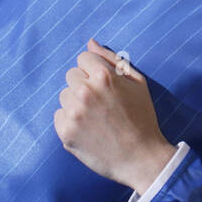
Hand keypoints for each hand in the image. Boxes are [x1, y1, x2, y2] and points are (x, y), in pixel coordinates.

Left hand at [54, 38, 176, 192]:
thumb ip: (112, 59)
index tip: (107, 87)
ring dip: (76, 103)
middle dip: (84, 85)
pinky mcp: (65, 132)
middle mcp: (85, 91)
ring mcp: (73, 113)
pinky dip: (70, 121)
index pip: (83, 58)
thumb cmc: (142, 118)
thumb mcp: (138, 83)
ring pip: (64, 95)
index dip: (95, 71)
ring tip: (96, 118)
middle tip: (102, 104)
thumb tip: (90, 42)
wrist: (141, 158)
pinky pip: (59, 115)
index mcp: (104, 76)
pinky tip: (88, 130)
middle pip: (71, 75)